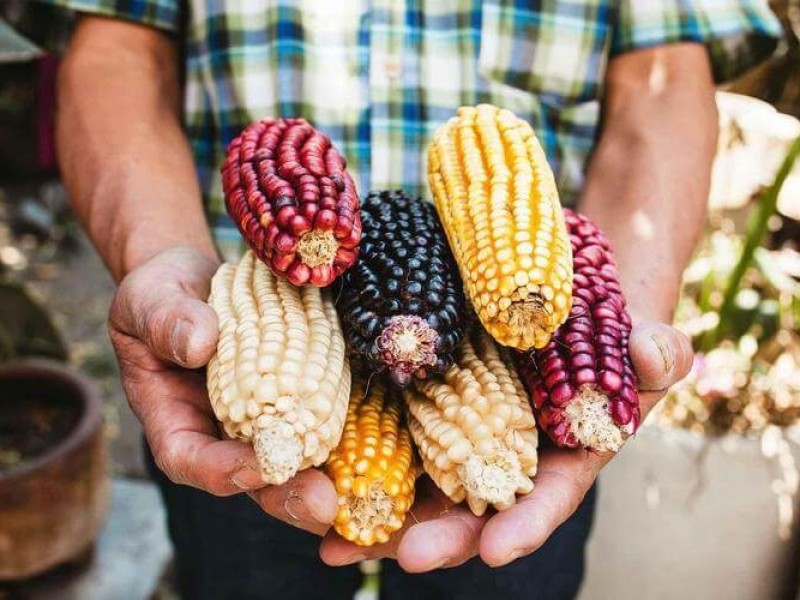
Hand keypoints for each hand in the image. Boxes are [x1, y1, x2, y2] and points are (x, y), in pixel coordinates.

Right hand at [109, 246, 337, 534]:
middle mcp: (223, 433)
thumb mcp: (152, 299)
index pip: (190, 459)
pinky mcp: (300, 402)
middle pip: (251, 478)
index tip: (259, 463)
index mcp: (175, 419)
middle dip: (288, 495)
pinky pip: (323, 427)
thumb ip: (167, 321)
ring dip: (328, 482)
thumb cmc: (164, 294)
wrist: (204, 281)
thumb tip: (199, 343)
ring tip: (360, 492)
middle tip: (324, 503)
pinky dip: (352, 443)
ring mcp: (264, 422)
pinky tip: (386, 452)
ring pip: (294, 465)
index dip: (223, 470)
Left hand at [319, 319, 692, 569]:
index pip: (547, 497)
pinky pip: (390, 434)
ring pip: (422, 484)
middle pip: (474, 506)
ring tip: (337, 542)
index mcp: (562, 455)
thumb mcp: (639, 336)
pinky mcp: (425, 402)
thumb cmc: (610, 323)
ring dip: (383, 515)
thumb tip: (657, 356)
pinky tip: (320, 476)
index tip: (498, 550)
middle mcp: (506, 456)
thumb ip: (655, 353)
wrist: (564, 294)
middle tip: (405, 554)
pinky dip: (357, 456)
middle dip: (442, 535)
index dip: (524, 522)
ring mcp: (462, 431)